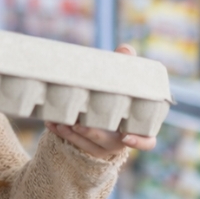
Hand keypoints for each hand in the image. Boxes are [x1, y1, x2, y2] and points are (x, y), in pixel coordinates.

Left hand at [45, 45, 157, 159]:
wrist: (102, 116)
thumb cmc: (117, 97)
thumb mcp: (121, 84)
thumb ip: (124, 68)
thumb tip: (125, 50)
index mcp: (138, 127)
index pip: (147, 141)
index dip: (139, 141)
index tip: (126, 137)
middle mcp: (122, 141)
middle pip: (109, 142)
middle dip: (92, 133)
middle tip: (78, 123)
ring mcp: (104, 147)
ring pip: (88, 145)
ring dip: (72, 134)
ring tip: (60, 121)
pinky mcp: (87, 148)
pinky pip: (73, 144)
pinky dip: (61, 133)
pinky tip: (51, 122)